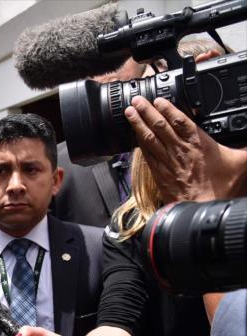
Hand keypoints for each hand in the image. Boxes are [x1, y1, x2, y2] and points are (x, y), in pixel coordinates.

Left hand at [124, 95, 246, 201]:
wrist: (202, 207)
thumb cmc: (220, 187)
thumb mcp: (242, 163)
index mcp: (198, 143)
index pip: (180, 120)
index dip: (168, 108)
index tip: (158, 99)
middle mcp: (180, 149)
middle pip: (160, 125)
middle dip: (146, 111)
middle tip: (136, 100)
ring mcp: (167, 160)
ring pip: (149, 138)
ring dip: (138, 123)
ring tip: (129, 112)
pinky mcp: (159, 172)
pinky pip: (146, 153)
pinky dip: (139, 142)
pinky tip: (133, 135)